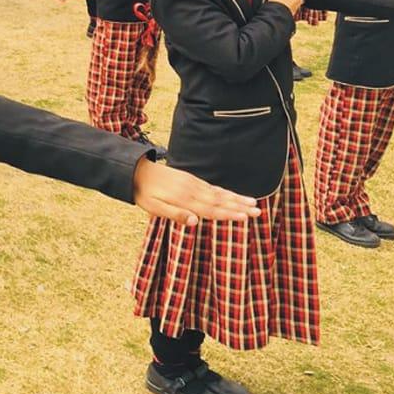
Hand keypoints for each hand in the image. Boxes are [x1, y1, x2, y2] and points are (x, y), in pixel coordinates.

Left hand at [131, 158, 260, 226]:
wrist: (135, 171)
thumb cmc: (144, 193)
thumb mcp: (154, 207)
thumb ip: (175, 214)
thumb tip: (195, 222)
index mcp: (185, 199)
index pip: (211, 209)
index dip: (229, 214)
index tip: (245, 217)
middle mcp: (192, 190)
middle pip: (220, 201)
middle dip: (239, 207)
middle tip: (258, 212)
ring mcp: (192, 184)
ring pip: (218, 193)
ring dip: (236, 198)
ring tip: (253, 202)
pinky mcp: (190, 180)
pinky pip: (211, 187)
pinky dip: (224, 192)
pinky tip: (232, 195)